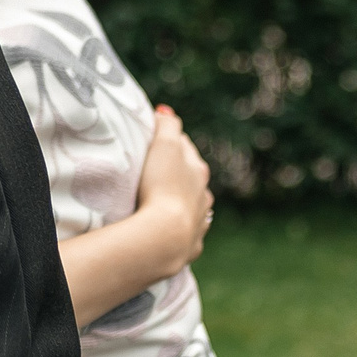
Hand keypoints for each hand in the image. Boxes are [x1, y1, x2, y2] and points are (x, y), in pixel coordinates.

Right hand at [133, 106, 212, 273]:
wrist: (165, 237)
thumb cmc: (162, 187)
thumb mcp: (164, 146)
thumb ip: (167, 125)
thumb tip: (166, 111)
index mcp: (198, 170)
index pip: (184, 148)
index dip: (168, 143)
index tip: (152, 143)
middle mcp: (204, 195)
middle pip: (189, 177)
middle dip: (175, 173)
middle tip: (152, 172)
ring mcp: (199, 222)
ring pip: (190, 205)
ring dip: (178, 201)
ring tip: (158, 202)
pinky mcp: (189, 246)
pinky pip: (183, 231)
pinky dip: (175, 227)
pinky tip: (164, 229)